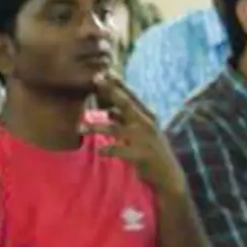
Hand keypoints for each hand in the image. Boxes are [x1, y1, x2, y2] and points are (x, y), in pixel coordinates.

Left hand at [87, 74, 183, 193]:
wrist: (167, 174)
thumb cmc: (149, 150)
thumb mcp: (139, 131)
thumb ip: (125, 120)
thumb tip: (107, 110)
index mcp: (146, 116)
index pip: (130, 96)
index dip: (117, 84)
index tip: (103, 72)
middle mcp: (145, 123)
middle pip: (125, 104)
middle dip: (110, 91)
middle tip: (95, 80)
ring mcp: (143, 138)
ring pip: (115, 128)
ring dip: (96, 127)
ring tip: (80, 128)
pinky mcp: (140, 154)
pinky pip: (119, 150)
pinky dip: (108, 149)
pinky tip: (99, 150)